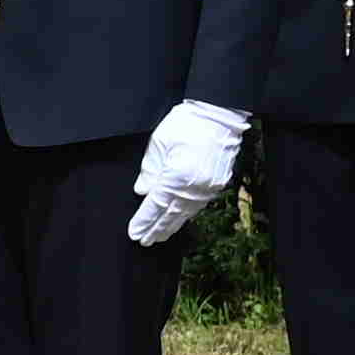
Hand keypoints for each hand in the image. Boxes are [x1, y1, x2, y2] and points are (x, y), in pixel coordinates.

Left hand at [128, 99, 248, 245]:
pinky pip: (200, 204)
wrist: (219, 113)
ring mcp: (209, 186)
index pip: (155, 205)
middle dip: (156, 228)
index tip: (134, 233)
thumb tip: (142, 192)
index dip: (144, 221)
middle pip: (171, 214)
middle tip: (144, 241)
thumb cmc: (187, 123)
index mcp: (176, 176)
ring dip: (172, 224)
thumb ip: (149, 170)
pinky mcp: (219, 182)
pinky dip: (187, 214)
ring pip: (187, 212)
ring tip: (159, 235)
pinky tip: (180, 219)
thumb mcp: (159, 143)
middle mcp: (194, 186)